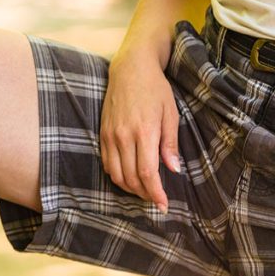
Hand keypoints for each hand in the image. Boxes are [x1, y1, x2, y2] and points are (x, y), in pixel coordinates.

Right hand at [100, 50, 182, 212]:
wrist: (129, 70)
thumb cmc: (155, 90)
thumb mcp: (170, 114)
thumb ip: (169, 143)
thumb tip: (173, 169)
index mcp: (144, 132)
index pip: (147, 172)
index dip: (155, 193)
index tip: (163, 204)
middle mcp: (123, 136)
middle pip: (131, 177)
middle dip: (144, 194)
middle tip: (156, 198)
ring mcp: (110, 135)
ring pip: (116, 173)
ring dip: (130, 187)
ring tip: (144, 190)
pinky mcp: (102, 133)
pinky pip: (107, 162)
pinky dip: (117, 175)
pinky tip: (129, 175)